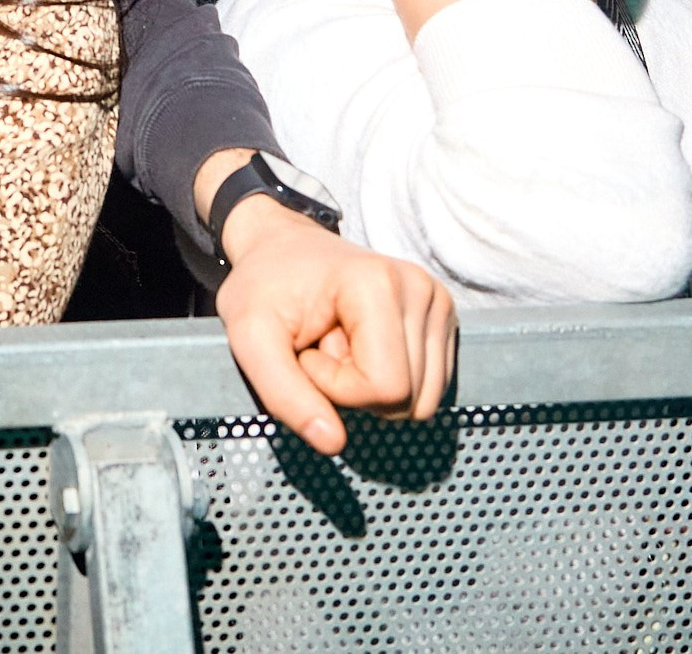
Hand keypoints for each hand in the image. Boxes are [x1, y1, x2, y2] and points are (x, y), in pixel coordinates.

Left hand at [215, 199, 456, 454]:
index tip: (308, 350)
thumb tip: (333, 443)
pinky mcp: (442, 319)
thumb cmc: (262, 288)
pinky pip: (429, 388)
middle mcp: (422, 289)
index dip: (339, 389)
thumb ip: (283, 393)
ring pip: (423, 400)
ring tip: (339, 343)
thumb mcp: (249, 337)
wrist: (281, 247)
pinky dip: (389, 379)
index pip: (387, 387)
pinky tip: (358, 344)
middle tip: (322, 345)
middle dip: (355, 390)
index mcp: (379, 284)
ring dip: (371, 387)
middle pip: (410, 399)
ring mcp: (438, 302)